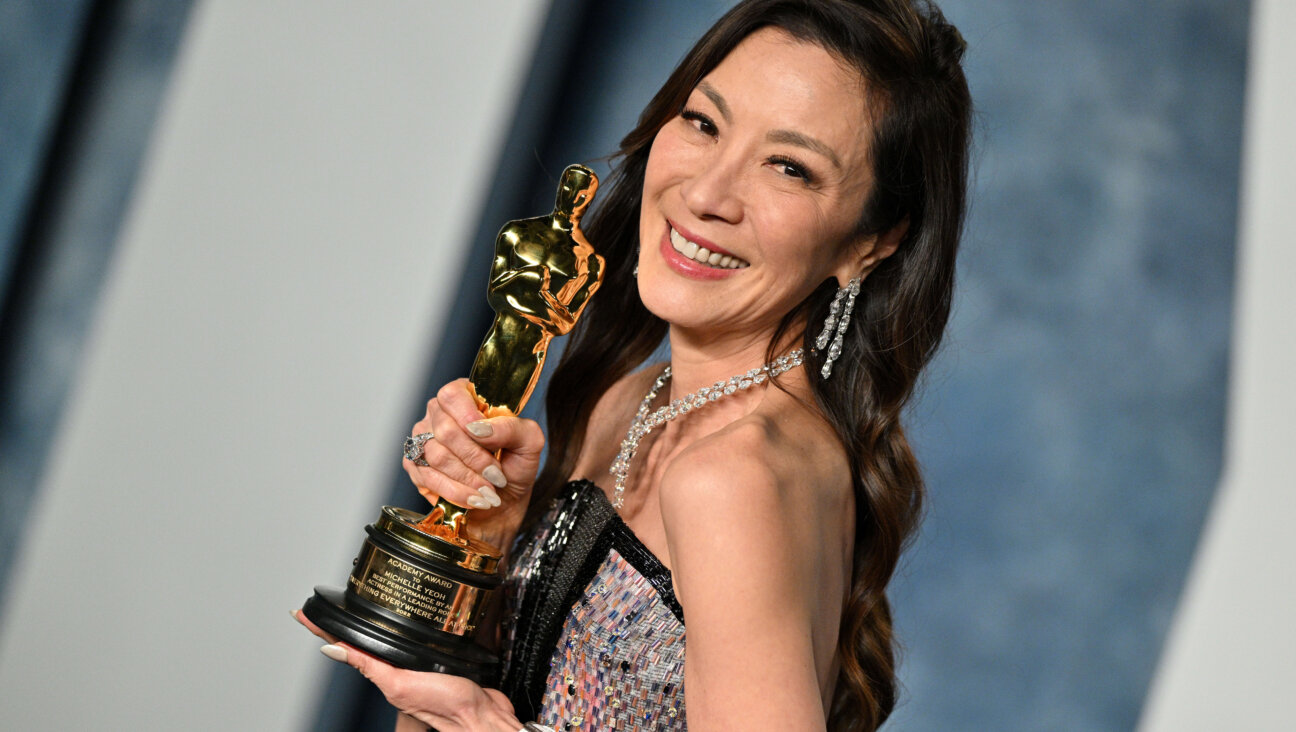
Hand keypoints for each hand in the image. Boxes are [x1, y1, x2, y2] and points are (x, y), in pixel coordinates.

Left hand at [292, 610, 522, 731]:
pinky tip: (400, 620)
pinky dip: (401, 628)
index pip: (343, 645)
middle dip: (341, 622)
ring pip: (385, 637)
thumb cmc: (447, 704)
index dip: (321, 629)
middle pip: (360, 639)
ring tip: (349, 608)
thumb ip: (368, 665)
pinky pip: (411, 639)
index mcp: (382, 673)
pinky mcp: (436, 658)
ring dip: (368, 623)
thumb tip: (332, 649)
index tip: (302, 613)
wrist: (482, 714)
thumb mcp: (400, 683)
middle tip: (319, 605)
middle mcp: (394, 668)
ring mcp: (414, 662)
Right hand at [404, 378, 544, 546]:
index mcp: (466, 396)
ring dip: (468, 478)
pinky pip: (428, 478)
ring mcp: (423, 439)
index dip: (467, 417)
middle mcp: (439, 413)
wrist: (503, 501)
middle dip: (475, 458)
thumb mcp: (528, 442)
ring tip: (489, 490)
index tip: (487, 440)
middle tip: (496, 475)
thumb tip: (480, 428)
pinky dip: (456, 492)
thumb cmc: (515, 465)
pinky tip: (474, 498)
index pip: (452, 395)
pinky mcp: (415, 466)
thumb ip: (511, 427)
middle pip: (445, 430)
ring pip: (436, 456)